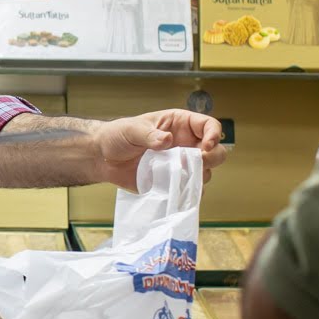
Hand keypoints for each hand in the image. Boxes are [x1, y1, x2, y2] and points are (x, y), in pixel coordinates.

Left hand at [94, 109, 226, 190]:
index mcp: (180, 125)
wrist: (103, 159)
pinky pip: (190, 190)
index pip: (209, 126)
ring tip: (178, 176)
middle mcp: (185, 145)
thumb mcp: (131, 129)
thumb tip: (166, 140)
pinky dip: (188, 193)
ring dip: (197, 176)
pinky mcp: (173, 183)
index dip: (214, 135)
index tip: (205, 146)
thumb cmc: (117, 136)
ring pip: (205, 173)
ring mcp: (181, 165)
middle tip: (197, 163)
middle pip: (216, 152)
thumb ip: (149, 134)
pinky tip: (176, 190)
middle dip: (212, 158)